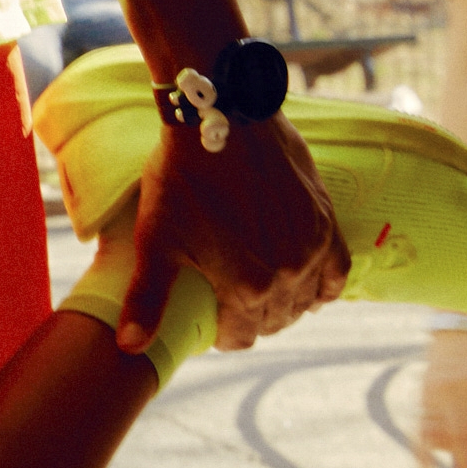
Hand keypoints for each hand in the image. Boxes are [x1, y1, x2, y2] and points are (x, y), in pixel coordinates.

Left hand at [117, 114, 346, 353]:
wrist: (223, 118)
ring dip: (284, 304)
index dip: (220, 334)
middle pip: (273, 321)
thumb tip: (129, 348)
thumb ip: (147, 298)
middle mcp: (288, 275)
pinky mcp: (326, 221)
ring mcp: (312, 249)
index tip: (208, 321)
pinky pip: (337, 271)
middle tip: (227, 302)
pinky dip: (323, 284)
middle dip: (249, 319)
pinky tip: (307, 284)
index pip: (240, 337)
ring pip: (304, 300)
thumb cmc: (183, 178)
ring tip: (258, 291)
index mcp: (247, 288)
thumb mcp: (156, 239)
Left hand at [413, 329, 466, 467]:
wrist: (462, 321)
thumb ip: (433, 410)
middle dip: (466, 465)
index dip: (423, 455)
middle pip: (458, 436)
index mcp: (429, 393)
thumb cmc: (445, 357)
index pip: (423, 428)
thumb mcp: (431, 381)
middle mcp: (450, 392)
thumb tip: (436, 444)